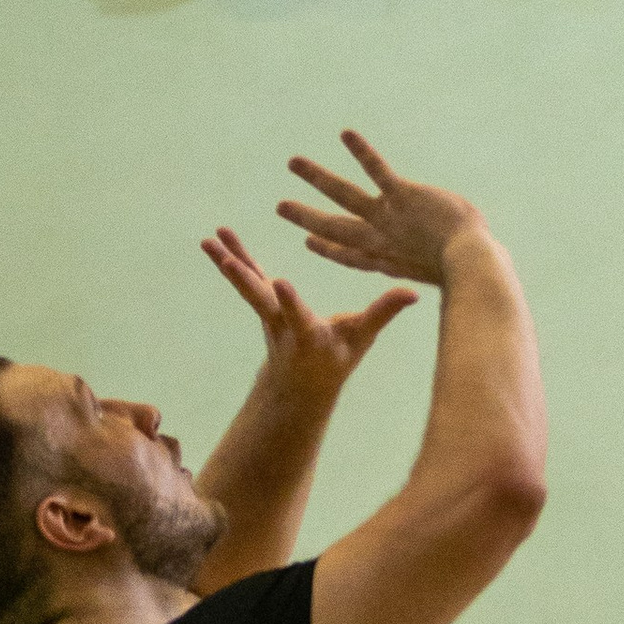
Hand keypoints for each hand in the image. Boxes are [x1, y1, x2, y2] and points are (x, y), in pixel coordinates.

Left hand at [202, 228, 414, 395]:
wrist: (300, 384)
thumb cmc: (336, 360)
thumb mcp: (362, 339)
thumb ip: (384, 313)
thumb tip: (414, 292)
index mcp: (308, 334)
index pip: (298, 317)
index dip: (290, 301)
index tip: (279, 282)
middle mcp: (282, 325)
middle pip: (260, 301)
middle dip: (244, 281)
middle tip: (227, 261)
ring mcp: (267, 314)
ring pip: (246, 285)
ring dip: (228, 262)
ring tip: (210, 239)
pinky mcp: (261, 303)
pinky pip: (245, 277)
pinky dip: (231, 257)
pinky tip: (216, 239)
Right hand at [277, 134, 486, 288]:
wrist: (472, 265)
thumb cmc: (469, 271)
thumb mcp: (447, 272)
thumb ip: (443, 265)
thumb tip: (453, 264)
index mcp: (388, 261)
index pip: (350, 255)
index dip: (328, 248)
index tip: (309, 241)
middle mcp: (379, 240)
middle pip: (334, 227)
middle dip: (305, 217)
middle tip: (281, 207)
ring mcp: (387, 217)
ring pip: (343, 194)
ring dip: (317, 177)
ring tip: (293, 162)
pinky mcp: (402, 196)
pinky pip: (376, 170)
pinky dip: (360, 151)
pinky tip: (345, 134)